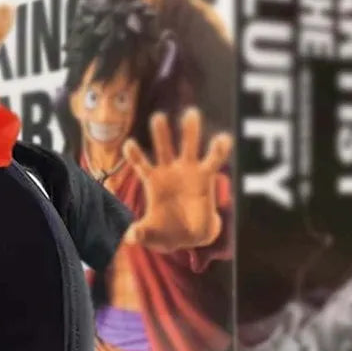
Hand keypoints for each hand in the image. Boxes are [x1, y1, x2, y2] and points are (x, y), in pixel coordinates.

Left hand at [122, 108, 231, 252]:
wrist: (188, 236)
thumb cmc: (165, 232)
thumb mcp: (149, 235)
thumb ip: (138, 234)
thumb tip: (131, 237)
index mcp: (153, 181)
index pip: (141, 164)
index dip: (135, 155)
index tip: (128, 144)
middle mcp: (170, 171)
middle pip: (163, 147)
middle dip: (161, 133)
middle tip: (158, 117)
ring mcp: (188, 171)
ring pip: (189, 146)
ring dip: (190, 130)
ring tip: (191, 113)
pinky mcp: (206, 176)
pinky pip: (213, 160)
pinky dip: (219, 149)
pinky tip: (222, 139)